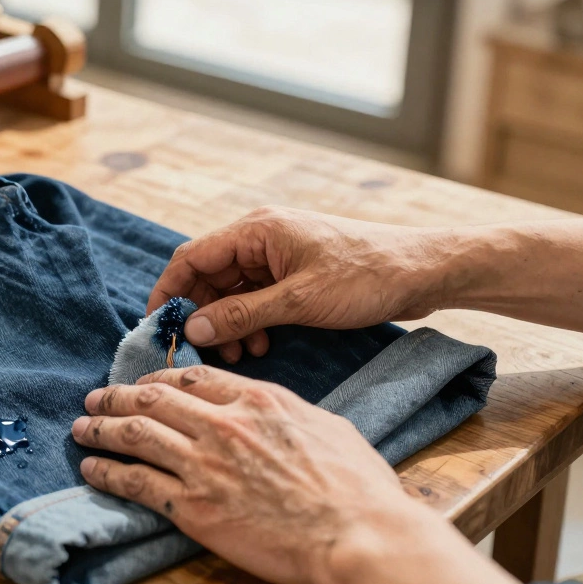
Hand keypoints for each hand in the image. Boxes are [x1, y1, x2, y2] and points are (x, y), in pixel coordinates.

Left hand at [72, 367, 522, 583]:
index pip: (191, 378)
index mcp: (258, 399)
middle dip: (117, 397)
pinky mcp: (193, 506)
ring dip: (100, 428)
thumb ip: (284, 412)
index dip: (158, 379)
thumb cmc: (359, 488)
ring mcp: (204, 464)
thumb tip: (270, 411)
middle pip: (152, 400)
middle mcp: (223, 424)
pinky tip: (91, 468)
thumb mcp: (325, 427)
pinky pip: (135, 481)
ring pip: (134, 434)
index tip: (143, 384)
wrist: (362, 536)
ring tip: (80, 428)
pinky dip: (107, 471)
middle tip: (95, 398)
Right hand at [149, 206, 446, 361]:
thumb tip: (192, 329)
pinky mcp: (293, 272)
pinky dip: (249, 322)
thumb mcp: (298, 301)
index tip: (158, 328)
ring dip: (227, 323)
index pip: (191, 257)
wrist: (424, 271)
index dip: (169, 292)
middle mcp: (260, 237)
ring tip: (241, 353)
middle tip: (203, 352)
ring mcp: (277, 255)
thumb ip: (240, 315)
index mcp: (256, 230)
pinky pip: (254, 297)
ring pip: (230, 291)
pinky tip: (261, 344)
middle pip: (208, 276)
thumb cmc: (366, 276)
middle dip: (201, 315)